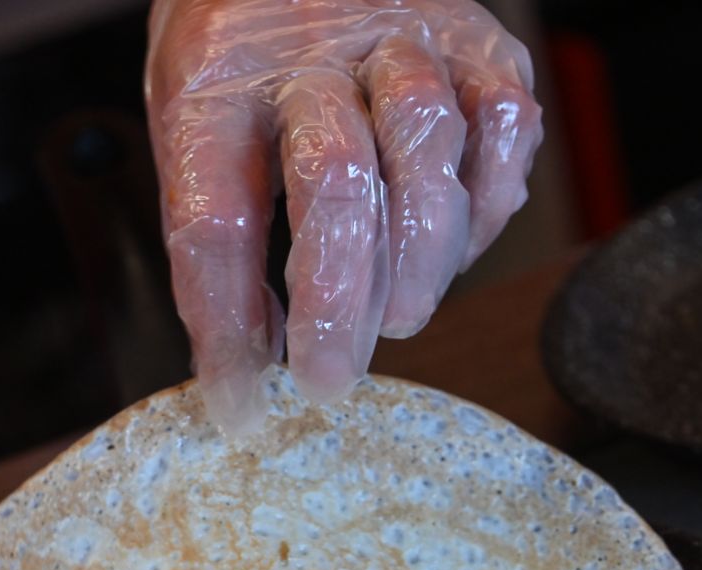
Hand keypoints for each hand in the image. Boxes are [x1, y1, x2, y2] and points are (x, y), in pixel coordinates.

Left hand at [146, 0, 542, 429]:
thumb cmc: (241, 64)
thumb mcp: (195, 140)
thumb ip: (217, 253)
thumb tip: (244, 375)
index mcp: (212, 86)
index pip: (213, 219)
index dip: (226, 323)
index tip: (237, 400)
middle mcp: (310, 52)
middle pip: (333, 177)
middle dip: (339, 298)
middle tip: (331, 375)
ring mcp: (402, 37)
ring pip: (427, 146)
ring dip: (419, 256)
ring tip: (403, 319)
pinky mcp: (479, 41)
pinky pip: (506, 122)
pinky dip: (488, 203)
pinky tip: (457, 246)